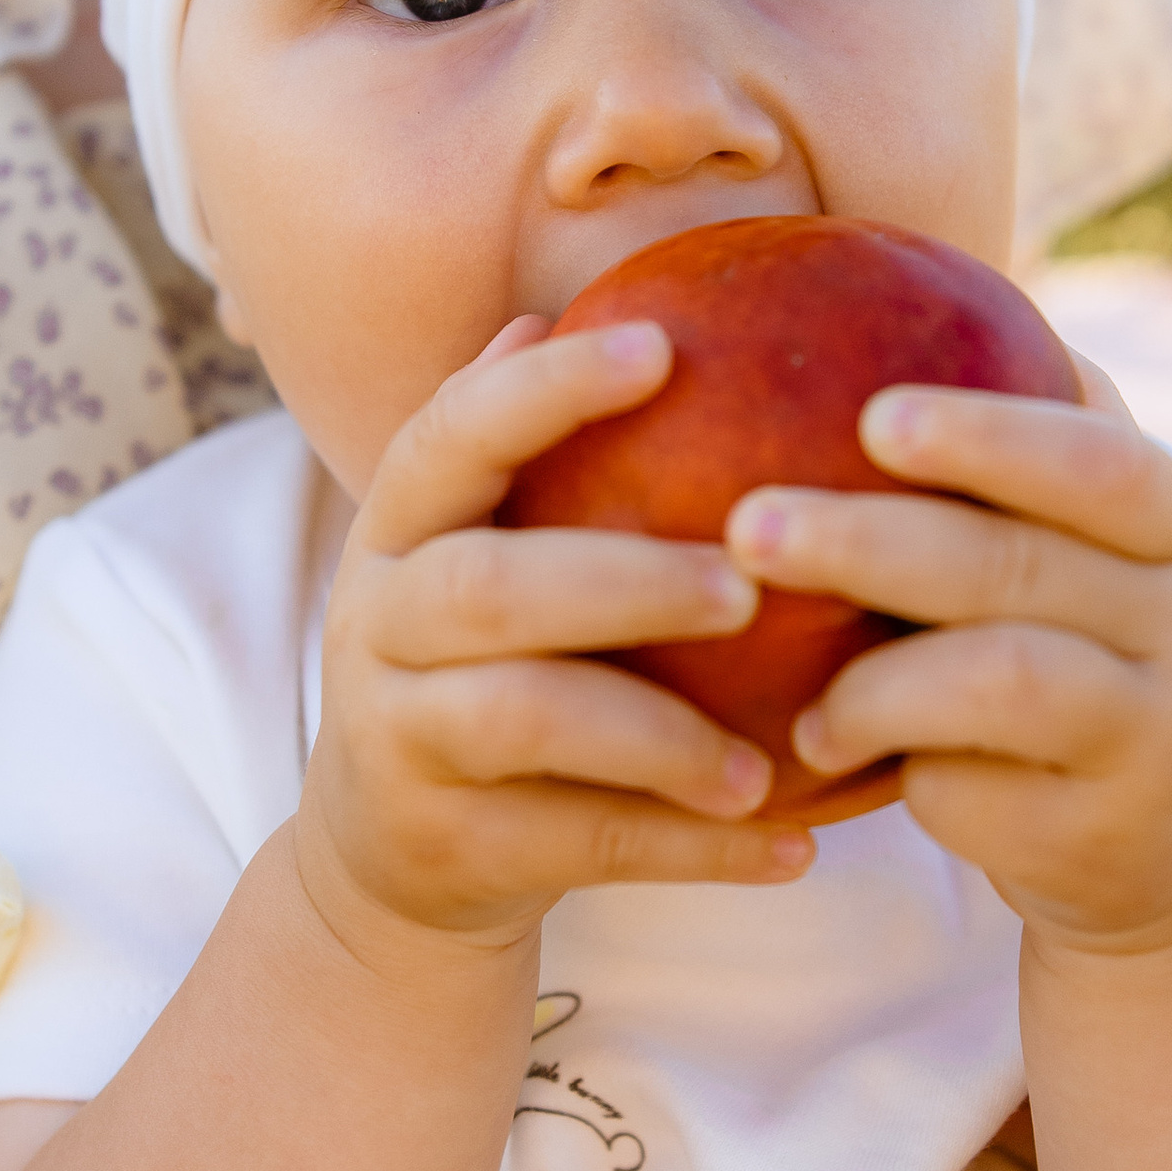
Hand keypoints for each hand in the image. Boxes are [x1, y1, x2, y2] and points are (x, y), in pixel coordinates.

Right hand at [302, 315, 812, 949]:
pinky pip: (579, 843)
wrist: (387, 857)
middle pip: (488, 590)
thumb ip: (524, 461)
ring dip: (660, 736)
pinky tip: (791, 846)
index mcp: (401, 528)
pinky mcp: (446, 843)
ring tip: (767, 761)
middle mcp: (380, 622)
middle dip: (623, 580)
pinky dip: (690, 850)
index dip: (543, 391)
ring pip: (525, 722)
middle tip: (747, 583)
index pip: (449, 437)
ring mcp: (401, 737)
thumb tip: (565, 313)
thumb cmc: (480, 665)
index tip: (660, 347)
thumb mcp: (481, 556)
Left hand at [726, 369, 1171, 958]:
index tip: (874, 416)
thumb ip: (1012, 470)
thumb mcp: (1084, 563)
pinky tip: (819, 752)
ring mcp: (1159, 727)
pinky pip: (976, 785)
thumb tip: (854, 296)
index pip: (1099, 461)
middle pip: (1020, 565)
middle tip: (750, 524)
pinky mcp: (1106, 827)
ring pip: (1002, 679)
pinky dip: (891, 766)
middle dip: (872, 540)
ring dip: (873, 679)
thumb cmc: (1083, 666)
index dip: (991, 435)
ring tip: (794, 688)